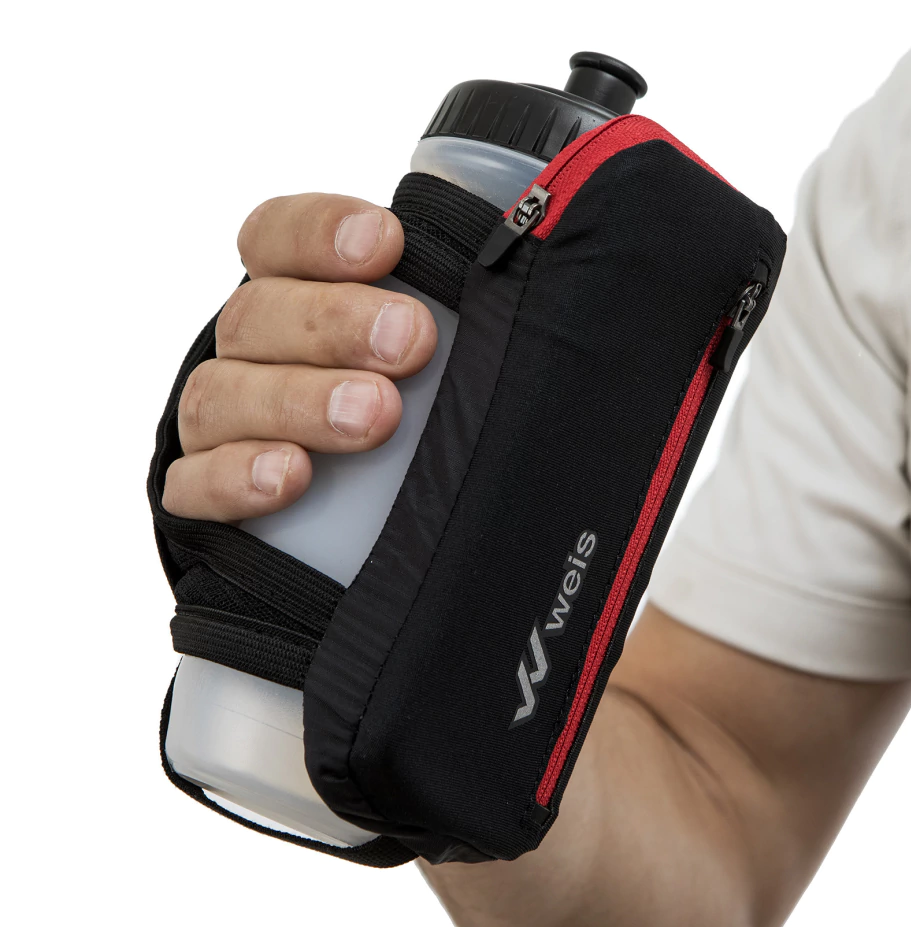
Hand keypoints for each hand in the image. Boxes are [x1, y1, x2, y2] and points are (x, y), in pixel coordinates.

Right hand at [162, 193, 436, 521]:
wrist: (347, 518)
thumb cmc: (410, 408)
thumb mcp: (436, 359)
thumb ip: (456, 321)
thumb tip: (524, 293)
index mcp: (290, 298)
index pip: (276, 239)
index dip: (319, 232)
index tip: (386, 242)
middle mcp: (246, 354)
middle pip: (258, 316)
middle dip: (332, 322)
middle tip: (410, 341)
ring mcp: (215, 425)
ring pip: (224, 394)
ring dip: (299, 401)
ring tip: (372, 417)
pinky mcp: (197, 496)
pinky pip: (194, 485)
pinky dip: (237, 477)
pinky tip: (289, 477)